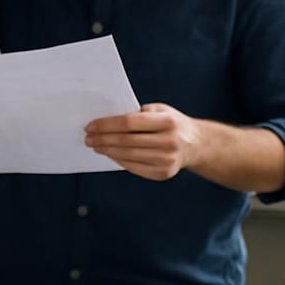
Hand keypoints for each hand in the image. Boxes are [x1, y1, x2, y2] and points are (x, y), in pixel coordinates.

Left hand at [84, 103, 203, 180]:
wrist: (196, 145)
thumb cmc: (171, 124)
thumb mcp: (161, 110)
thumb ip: (138, 113)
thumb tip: (107, 122)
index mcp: (168, 121)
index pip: (129, 122)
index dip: (106, 125)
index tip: (90, 126)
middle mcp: (169, 141)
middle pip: (126, 141)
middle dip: (102, 139)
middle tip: (88, 138)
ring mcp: (167, 160)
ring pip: (128, 155)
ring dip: (107, 151)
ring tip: (95, 146)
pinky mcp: (163, 173)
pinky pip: (134, 167)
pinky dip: (118, 160)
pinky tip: (109, 154)